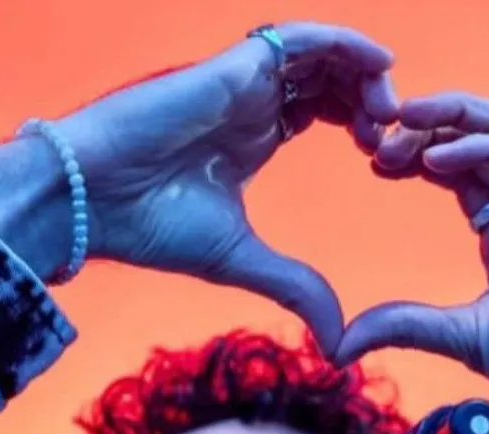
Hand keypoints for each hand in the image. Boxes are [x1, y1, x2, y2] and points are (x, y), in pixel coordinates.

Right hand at [56, 24, 395, 354]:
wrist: (92, 200)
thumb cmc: (150, 227)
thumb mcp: (242, 260)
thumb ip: (294, 287)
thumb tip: (339, 341)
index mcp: (251, 137)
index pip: (321, 111)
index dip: (361, 126)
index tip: (386, 161)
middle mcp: (250, 102)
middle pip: (328, 78)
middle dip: (370, 100)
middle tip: (397, 137)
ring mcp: (242, 79)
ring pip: (321, 54)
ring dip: (363, 74)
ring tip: (390, 112)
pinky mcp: (233, 66)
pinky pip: (301, 39)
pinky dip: (344, 43)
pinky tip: (379, 64)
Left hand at [336, 92, 488, 433]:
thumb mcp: (461, 338)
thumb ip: (406, 325)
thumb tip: (340, 342)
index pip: (458, 170)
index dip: (415, 156)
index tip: (373, 160)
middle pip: (478, 139)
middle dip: (427, 129)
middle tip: (377, 138)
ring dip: (455, 117)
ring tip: (404, 121)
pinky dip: (482, 149)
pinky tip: (437, 159)